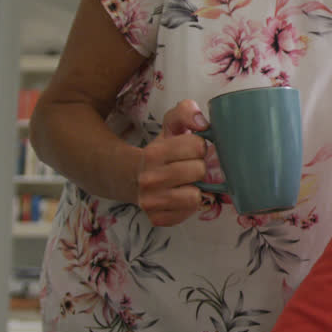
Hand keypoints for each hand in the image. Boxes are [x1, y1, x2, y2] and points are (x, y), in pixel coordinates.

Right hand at [135, 99, 210, 225]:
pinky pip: (188, 213)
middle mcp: (149, 178)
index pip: (198, 146)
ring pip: (195, 196)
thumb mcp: (170, 126)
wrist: (129, 177)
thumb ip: (186, 112)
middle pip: (199, 170)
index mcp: (154, 153)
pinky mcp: (157, 219)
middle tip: (188, 166)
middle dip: (199, 166)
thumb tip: (202, 123)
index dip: (199, 146)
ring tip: (185, 182)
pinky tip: (179, 196)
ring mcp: (151, 201)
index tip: (191, 149)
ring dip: (195, 188)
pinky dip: (188, 206)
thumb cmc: (160, 152)